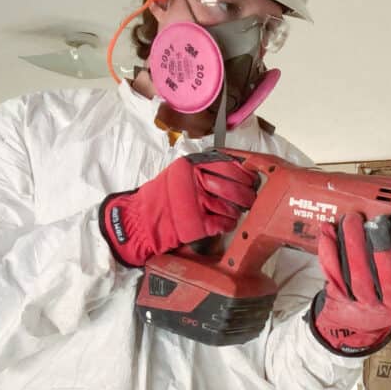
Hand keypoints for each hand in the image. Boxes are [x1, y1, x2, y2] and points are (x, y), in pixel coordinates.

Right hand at [100, 151, 257, 266]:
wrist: (140, 220)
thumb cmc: (162, 197)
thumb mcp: (179, 173)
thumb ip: (203, 168)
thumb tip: (237, 168)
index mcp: (190, 166)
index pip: (226, 165)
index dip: (243, 173)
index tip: (251, 177)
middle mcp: (192, 182)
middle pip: (231, 187)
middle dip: (246, 194)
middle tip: (250, 196)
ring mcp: (193, 204)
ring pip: (229, 206)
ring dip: (237, 210)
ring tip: (237, 211)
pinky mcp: (194, 224)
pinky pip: (221, 224)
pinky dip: (228, 224)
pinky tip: (227, 223)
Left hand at [309, 213, 390, 355]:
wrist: (355, 323)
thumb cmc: (388, 299)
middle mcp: (385, 303)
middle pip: (385, 278)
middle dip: (381, 249)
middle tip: (379, 223)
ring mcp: (359, 300)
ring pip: (356, 273)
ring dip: (353, 244)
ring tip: (354, 220)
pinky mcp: (338, 293)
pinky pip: (332, 271)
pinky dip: (329, 249)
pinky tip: (328, 230)